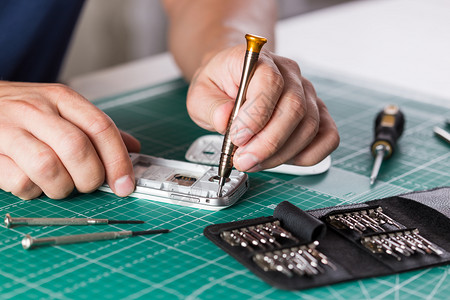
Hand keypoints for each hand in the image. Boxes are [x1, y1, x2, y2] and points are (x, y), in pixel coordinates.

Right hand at [0, 81, 139, 199]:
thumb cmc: (24, 113)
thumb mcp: (62, 110)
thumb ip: (97, 130)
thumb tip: (133, 149)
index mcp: (61, 98)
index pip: (100, 127)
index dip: (118, 160)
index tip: (125, 185)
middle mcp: (35, 109)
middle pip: (77, 148)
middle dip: (91, 177)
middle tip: (88, 184)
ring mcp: (8, 130)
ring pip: (49, 167)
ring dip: (62, 187)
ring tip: (59, 185)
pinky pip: (20, 182)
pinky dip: (33, 191)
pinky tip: (33, 182)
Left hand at [186, 46, 338, 171]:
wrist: (233, 78)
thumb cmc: (220, 85)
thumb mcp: (200, 93)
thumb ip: (210, 106)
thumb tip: (225, 119)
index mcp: (260, 60)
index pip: (269, 82)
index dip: (255, 115)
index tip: (236, 138)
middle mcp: (290, 74)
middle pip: (294, 108)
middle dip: (268, 143)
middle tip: (243, 160)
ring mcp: (307, 93)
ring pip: (309, 126)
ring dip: (281, 154)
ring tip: (254, 162)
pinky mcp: (317, 113)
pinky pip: (327, 138)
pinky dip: (308, 156)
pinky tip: (283, 159)